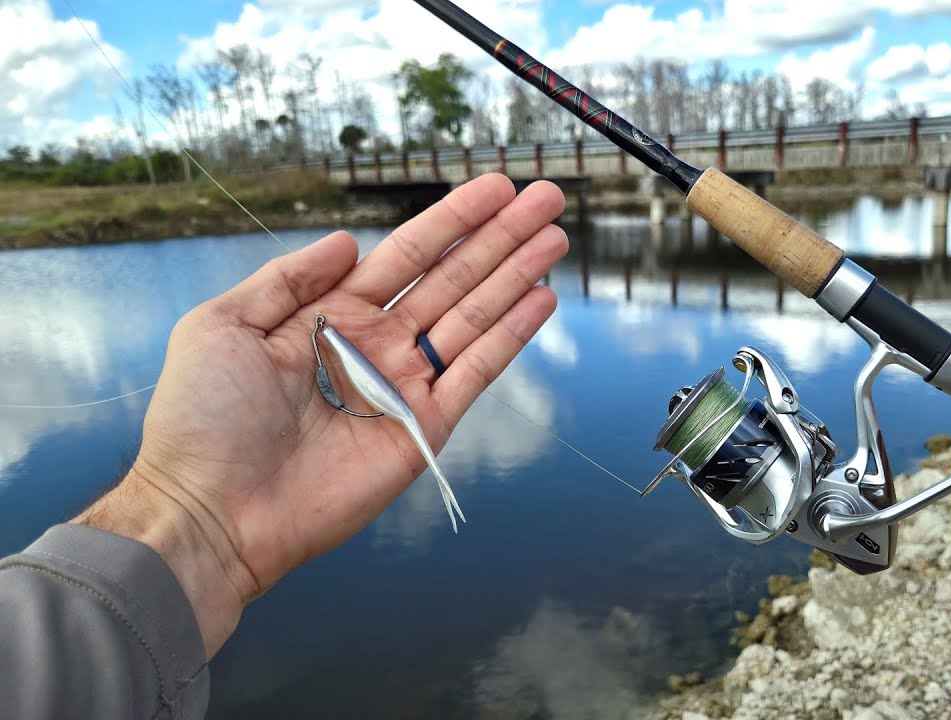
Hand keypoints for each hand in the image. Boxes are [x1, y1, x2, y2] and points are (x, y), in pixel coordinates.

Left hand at [72, 174, 567, 656]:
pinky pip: (476, 372)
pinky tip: (540, 299)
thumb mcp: (223, 325)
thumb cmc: (202, 421)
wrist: (212, 510)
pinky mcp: (424, 428)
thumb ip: (287, 278)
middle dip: (500, 237)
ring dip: (517, 276)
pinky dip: (510, 336)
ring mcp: (404, 386)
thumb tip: (346, 242)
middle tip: (546, 199)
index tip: (494, 187)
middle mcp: (375, 346)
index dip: (452, 220)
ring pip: (474, 317)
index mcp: (330, 316)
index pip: (406, 255)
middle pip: (453, 278)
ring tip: (555, 237)